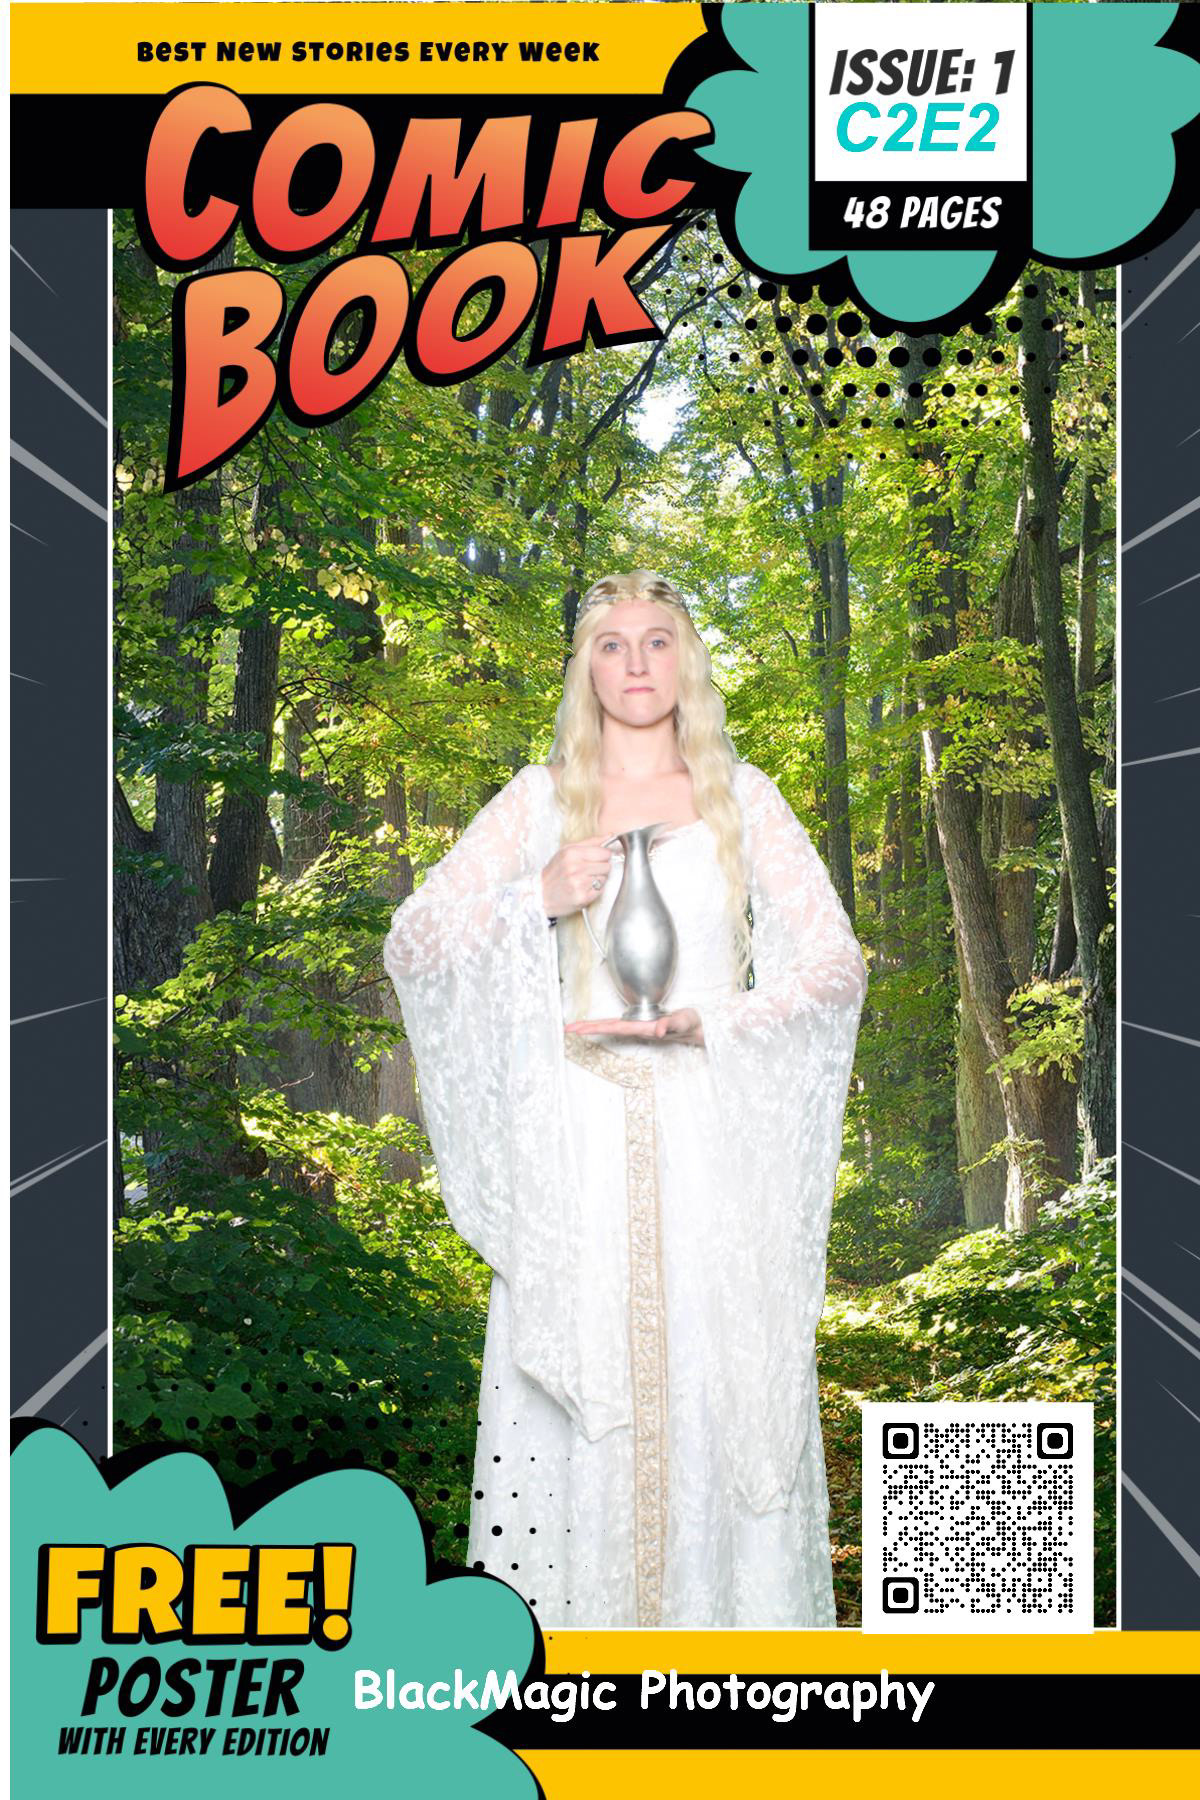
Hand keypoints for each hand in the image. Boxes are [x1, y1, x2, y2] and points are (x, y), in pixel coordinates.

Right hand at [541, 836, 613, 917]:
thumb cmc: (554, 872)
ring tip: (583, 880)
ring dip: (597, 880)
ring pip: (604, 878)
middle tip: (587, 871)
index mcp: (572, 853)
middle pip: (606, 866)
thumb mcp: (566, 851)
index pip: (604, 852)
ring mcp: (579, 883)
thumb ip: (589, 842)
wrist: (540, 895)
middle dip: (600, 868)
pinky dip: (594, 890)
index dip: (603, 856)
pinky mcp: (582, 897)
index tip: (597, 859)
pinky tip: (583, 889)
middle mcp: (576, 868)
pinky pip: (600, 890)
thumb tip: (610, 836)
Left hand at [565, 1007, 704, 1046]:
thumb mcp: (685, 1021)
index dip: (595, 1027)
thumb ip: (672, 1025)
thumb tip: (657, 1031)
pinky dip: (607, 1024)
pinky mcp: (645, 1026)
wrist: (703, 1030)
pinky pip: (621, 1025)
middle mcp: (639, 1030)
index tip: (578, 1030)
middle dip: (588, 1028)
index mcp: (644, 1029)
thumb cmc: (694, 1024)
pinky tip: (602, 1025)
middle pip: (609, 1028)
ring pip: (613, 1027)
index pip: (614, 1027)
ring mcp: (641, 1029)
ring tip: (578, 1028)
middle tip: (567, 1030)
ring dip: (595, 1027)